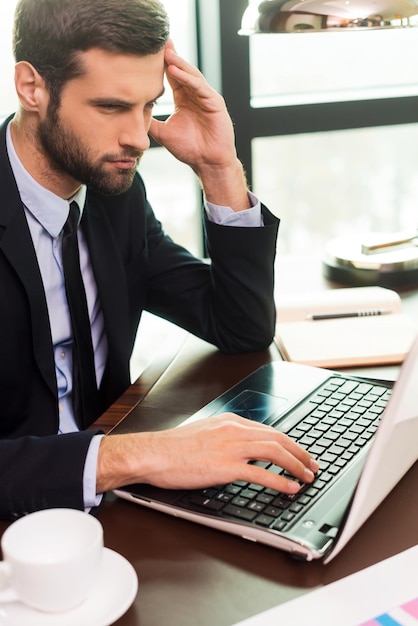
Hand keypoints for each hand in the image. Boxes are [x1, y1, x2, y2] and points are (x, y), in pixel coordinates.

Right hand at [97, 413, 319, 494]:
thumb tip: (241, 449)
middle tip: (313, 465)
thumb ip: (225, 437)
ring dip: (296, 465)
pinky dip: (279, 481)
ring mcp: (230, 447)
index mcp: (229, 421)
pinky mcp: (225, 466)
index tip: (299, 452)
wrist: (153, 453)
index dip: (289, 443)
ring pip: (274, 452)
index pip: (268, 430)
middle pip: (277, 438)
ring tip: (307, 476)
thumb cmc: (173, 447)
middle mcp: (234, 430)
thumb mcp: (204, 433)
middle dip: (300, 452)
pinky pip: (260, 473)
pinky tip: (289, 488)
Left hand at [149, 42, 249, 210]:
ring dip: (178, 63)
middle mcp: (196, 96)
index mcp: (185, 100)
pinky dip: (188, 78)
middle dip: (171, 57)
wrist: (207, 164)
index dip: (162, 65)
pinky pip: (200, 87)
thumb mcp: (164, 133)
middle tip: (159, 41)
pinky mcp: (215, 103)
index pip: (172, 77)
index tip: (149, 52)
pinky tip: (175, 70)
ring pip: (191, 76)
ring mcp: (206, 98)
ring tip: (166, 53)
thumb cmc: (190, 150)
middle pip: (182, 71)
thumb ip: (151, 123)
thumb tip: (132, 117)